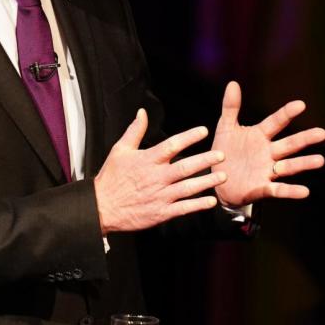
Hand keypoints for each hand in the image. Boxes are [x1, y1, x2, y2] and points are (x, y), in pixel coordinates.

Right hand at [94, 109, 226, 233]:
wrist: (101, 207)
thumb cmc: (111, 178)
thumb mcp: (120, 150)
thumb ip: (135, 131)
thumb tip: (142, 113)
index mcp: (147, 160)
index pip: (171, 145)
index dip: (188, 137)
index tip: (203, 131)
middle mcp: (156, 177)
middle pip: (185, 167)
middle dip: (205, 160)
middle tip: (222, 154)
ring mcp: (160, 196)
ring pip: (188, 188)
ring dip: (207, 182)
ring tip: (222, 176)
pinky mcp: (161, 212)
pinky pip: (183, 208)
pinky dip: (197, 205)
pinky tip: (211, 200)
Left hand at [210, 81, 324, 205]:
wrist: (218, 181)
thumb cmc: (225, 152)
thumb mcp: (225, 129)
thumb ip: (230, 108)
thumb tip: (233, 84)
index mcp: (260, 136)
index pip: (276, 122)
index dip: (287, 113)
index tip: (301, 105)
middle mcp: (268, 152)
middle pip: (289, 145)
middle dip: (305, 139)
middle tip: (323, 133)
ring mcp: (267, 170)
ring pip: (289, 166)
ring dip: (304, 163)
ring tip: (320, 160)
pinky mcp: (262, 188)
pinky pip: (279, 189)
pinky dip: (291, 191)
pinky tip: (305, 192)